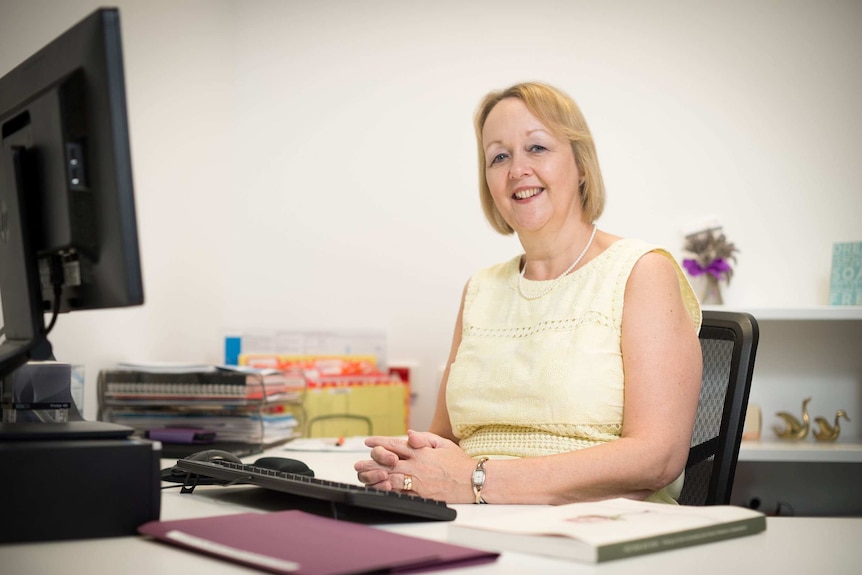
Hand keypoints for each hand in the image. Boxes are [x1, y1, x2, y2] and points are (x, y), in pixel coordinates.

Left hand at [353, 430, 476, 502]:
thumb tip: (408, 433)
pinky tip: (379, 489)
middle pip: (388, 462)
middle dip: (371, 462)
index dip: (380, 443)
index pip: (395, 445)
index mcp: (421, 452)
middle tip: (357, 465)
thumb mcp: (442, 443)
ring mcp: (418, 481)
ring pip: (391, 478)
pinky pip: (401, 492)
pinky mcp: (421, 494)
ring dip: (375, 477)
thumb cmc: (458, 462)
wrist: (472, 481)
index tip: (368, 442)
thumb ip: (424, 438)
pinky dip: (388, 490)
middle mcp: (417, 465)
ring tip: (362, 477)